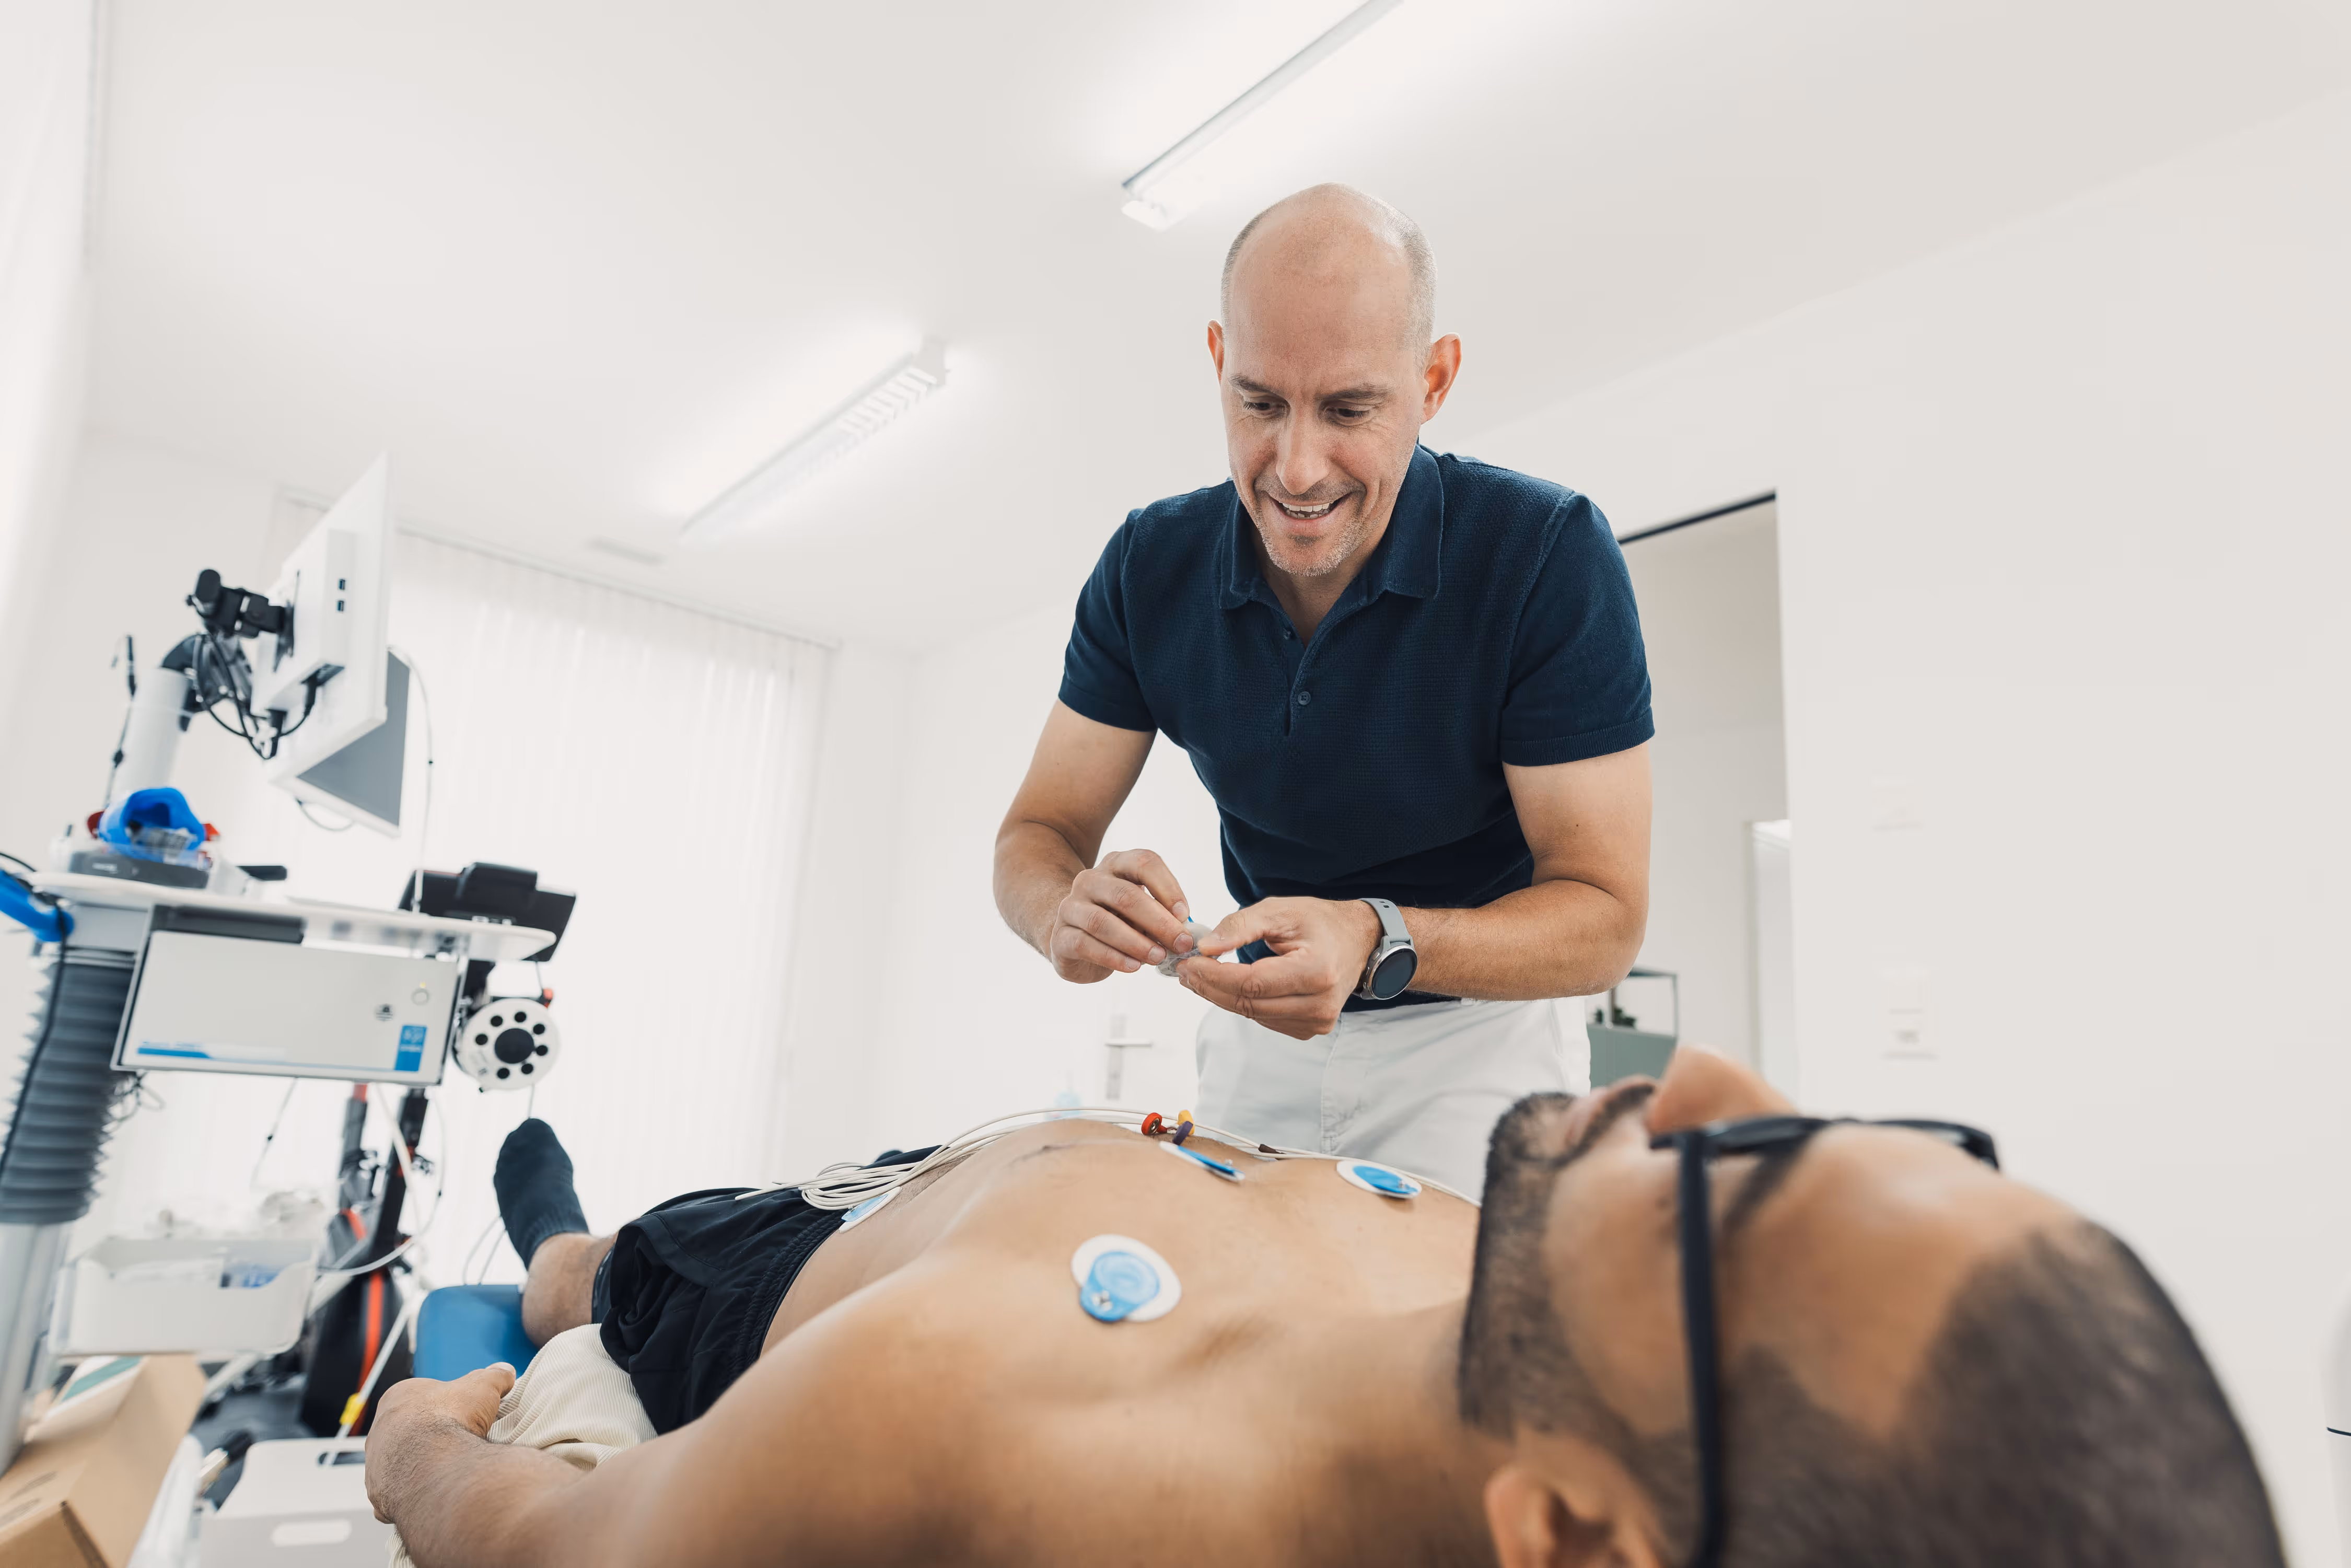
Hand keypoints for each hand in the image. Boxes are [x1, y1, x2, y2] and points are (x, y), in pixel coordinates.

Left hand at [367, 1362, 514, 1522]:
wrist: (432, 1464)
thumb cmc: (449, 1419)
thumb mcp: (483, 1386)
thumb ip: (494, 1376)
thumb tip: (505, 1372)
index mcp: (397, 1397)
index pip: (420, 1397)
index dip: (445, 1404)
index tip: (463, 1413)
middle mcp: (380, 1429)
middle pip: (408, 1430)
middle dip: (430, 1435)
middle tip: (457, 1441)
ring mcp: (376, 1463)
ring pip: (399, 1461)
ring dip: (419, 1464)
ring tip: (448, 1468)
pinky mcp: (379, 1491)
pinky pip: (394, 1492)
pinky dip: (411, 1492)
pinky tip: (431, 1490)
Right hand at [1046, 848, 1197, 980]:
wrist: (1074, 941)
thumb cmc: (1118, 923)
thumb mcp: (1142, 914)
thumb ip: (1161, 917)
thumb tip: (1185, 935)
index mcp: (1116, 865)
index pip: (1143, 863)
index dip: (1167, 887)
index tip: (1185, 915)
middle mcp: (1090, 880)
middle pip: (1125, 895)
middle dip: (1159, 921)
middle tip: (1181, 943)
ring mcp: (1070, 907)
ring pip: (1102, 921)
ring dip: (1136, 942)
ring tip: (1159, 958)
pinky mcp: (1059, 936)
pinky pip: (1085, 944)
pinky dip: (1113, 957)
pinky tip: (1134, 967)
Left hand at [1178, 897, 1382, 1039]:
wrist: (1357, 941)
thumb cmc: (1319, 922)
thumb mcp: (1281, 911)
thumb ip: (1241, 926)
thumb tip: (1205, 946)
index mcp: (1316, 971)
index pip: (1253, 983)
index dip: (1215, 976)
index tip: (1189, 963)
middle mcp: (1320, 1004)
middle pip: (1249, 1004)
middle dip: (1210, 987)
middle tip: (1184, 970)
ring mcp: (1317, 1021)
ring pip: (1253, 1015)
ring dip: (1221, 996)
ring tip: (1199, 975)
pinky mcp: (1310, 1029)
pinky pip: (1264, 1019)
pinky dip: (1242, 1003)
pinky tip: (1227, 986)